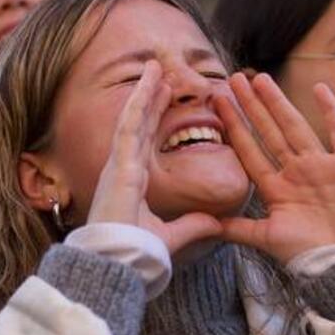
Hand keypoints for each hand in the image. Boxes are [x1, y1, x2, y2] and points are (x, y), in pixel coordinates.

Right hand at [86, 62, 221, 253]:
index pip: (145, 140)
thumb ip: (193, 226)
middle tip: (160, 73)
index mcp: (133, 182)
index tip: (164, 96)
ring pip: (133, 119)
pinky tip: (147, 85)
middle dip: (149, 97)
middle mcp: (124, 170)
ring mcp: (119, 166)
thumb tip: (217, 223)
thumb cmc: (136, 255)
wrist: (118, 266)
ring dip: (144, 93)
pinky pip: (130, 127)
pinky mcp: (120, 167)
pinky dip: (138, 105)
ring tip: (155, 67)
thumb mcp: (173, 236)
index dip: (154, 116)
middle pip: (139, 124)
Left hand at [213, 73, 334, 264]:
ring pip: (296, 126)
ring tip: (261, 78)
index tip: (219, 103)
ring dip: (279, 102)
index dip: (235, 126)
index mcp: (277, 188)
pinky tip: (320, 89)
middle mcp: (297, 171)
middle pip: (269, 131)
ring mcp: (321, 165)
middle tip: (234, 79)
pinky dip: (331, 111)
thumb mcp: (267, 238)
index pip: (250, 150)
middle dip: (251, 106)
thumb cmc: (310, 254)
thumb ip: (238, 228)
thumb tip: (204, 223)